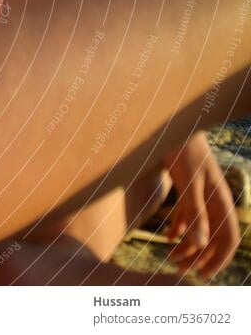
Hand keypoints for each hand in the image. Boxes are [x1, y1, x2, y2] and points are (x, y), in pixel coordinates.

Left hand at [163, 130, 239, 279]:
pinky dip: (180, 228)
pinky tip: (169, 239)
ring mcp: (201, 192)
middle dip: (200, 256)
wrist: (171, 123)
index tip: (204, 276)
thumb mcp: (188, 182)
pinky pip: (188, 213)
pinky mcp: (187, 186)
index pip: (229, 237)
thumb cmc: (183, 149)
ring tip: (171, 259)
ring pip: (200, 226)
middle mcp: (214, 198)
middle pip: (213, 235)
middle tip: (181, 272)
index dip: (219, 258)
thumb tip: (200, 244)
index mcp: (221, 199)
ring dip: (188, 244)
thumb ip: (194, 212)